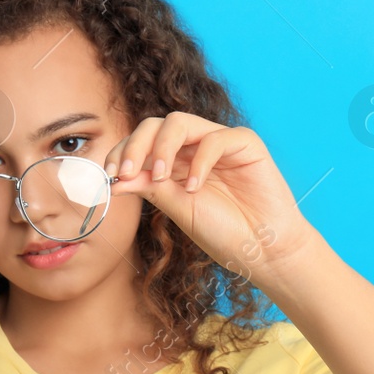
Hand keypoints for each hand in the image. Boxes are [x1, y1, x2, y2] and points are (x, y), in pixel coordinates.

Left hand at [102, 112, 320, 284]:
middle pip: (155, 125)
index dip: (122, 152)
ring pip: (180, 122)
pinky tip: (195, 187)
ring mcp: (220, 142)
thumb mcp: (177, 209)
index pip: (142, 142)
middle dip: (135, 144)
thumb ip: (150, 187)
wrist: (263, 251)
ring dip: (162, 146)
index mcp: (176, 162)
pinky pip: (215, 139)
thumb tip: (113, 178)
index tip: (110, 174)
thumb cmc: (224, 233)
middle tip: (125, 170)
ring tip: (160, 176)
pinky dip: (199, 161)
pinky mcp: (245, 143)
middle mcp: (194, 148)